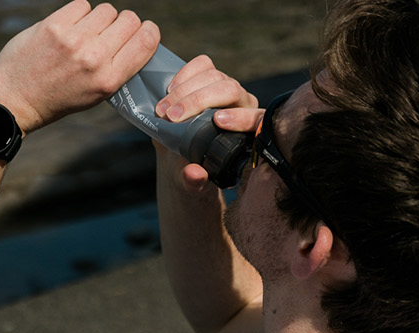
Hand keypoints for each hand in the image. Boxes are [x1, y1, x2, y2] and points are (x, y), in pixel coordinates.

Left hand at [0, 1, 160, 132]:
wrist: (15, 99)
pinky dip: (78, 14)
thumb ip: (119, 68)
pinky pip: (81, 5)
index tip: (139, 32)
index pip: (146, 40)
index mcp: (109, 79)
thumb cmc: (58, 98)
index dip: (147, 30)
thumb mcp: (96, 94)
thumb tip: (136, 39)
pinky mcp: (54, 25)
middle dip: (122, 24)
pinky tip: (68, 28)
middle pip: (129, 19)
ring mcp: (73, 40)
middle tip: (106, 35)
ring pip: (106, 10)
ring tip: (84, 34)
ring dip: (98, 19)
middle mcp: (94, 58)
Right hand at [153, 56, 260, 192]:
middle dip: (199, 100)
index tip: (217, 122)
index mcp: (249, 131)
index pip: (256, 118)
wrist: (180, 153)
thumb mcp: (192, 181)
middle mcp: (242, 105)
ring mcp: (226, 87)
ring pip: (214, 75)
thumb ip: (194, 181)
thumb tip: (195, 174)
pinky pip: (202, 64)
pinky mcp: (209, 75)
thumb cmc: (192, 168)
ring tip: (163, 110)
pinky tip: (168, 91)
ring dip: (185, 90)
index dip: (241, 117)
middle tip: (171, 117)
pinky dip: (184, 74)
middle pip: (230, 89)